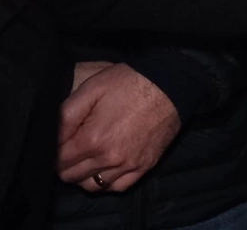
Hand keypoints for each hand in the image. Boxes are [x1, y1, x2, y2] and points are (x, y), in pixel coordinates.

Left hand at [58, 63, 181, 191]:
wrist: (172, 83)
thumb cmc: (130, 82)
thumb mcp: (91, 88)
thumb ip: (66, 115)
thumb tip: (52, 137)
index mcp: (92, 140)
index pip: (57, 161)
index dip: (54, 151)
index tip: (61, 141)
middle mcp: (109, 158)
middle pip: (72, 176)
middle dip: (66, 164)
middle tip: (72, 148)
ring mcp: (129, 164)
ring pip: (93, 186)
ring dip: (84, 175)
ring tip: (88, 158)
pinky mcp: (145, 165)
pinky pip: (118, 187)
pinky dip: (108, 182)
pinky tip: (106, 167)